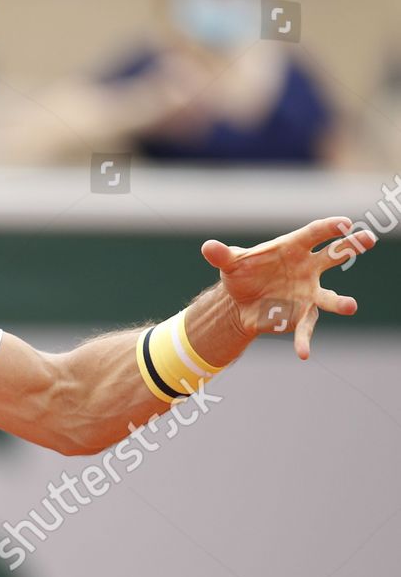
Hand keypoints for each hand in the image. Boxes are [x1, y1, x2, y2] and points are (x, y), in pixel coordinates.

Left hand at [202, 216, 374, 359]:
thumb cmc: (243, 273)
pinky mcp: (300, 315)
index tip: (344, 223)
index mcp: (293, 248)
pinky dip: (303, 341)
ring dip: (340, 302)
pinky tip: (304, 354)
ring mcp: (308, 293)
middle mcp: (308, 269)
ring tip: (351, 306)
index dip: (329, 227)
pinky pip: (305, 329)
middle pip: (334, 256)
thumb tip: (208, 248)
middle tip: (369, 238)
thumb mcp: (230, 263)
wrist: (239, 301)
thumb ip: (222, 255)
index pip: (315, 233)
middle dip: (352, 246)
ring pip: (328, 297)